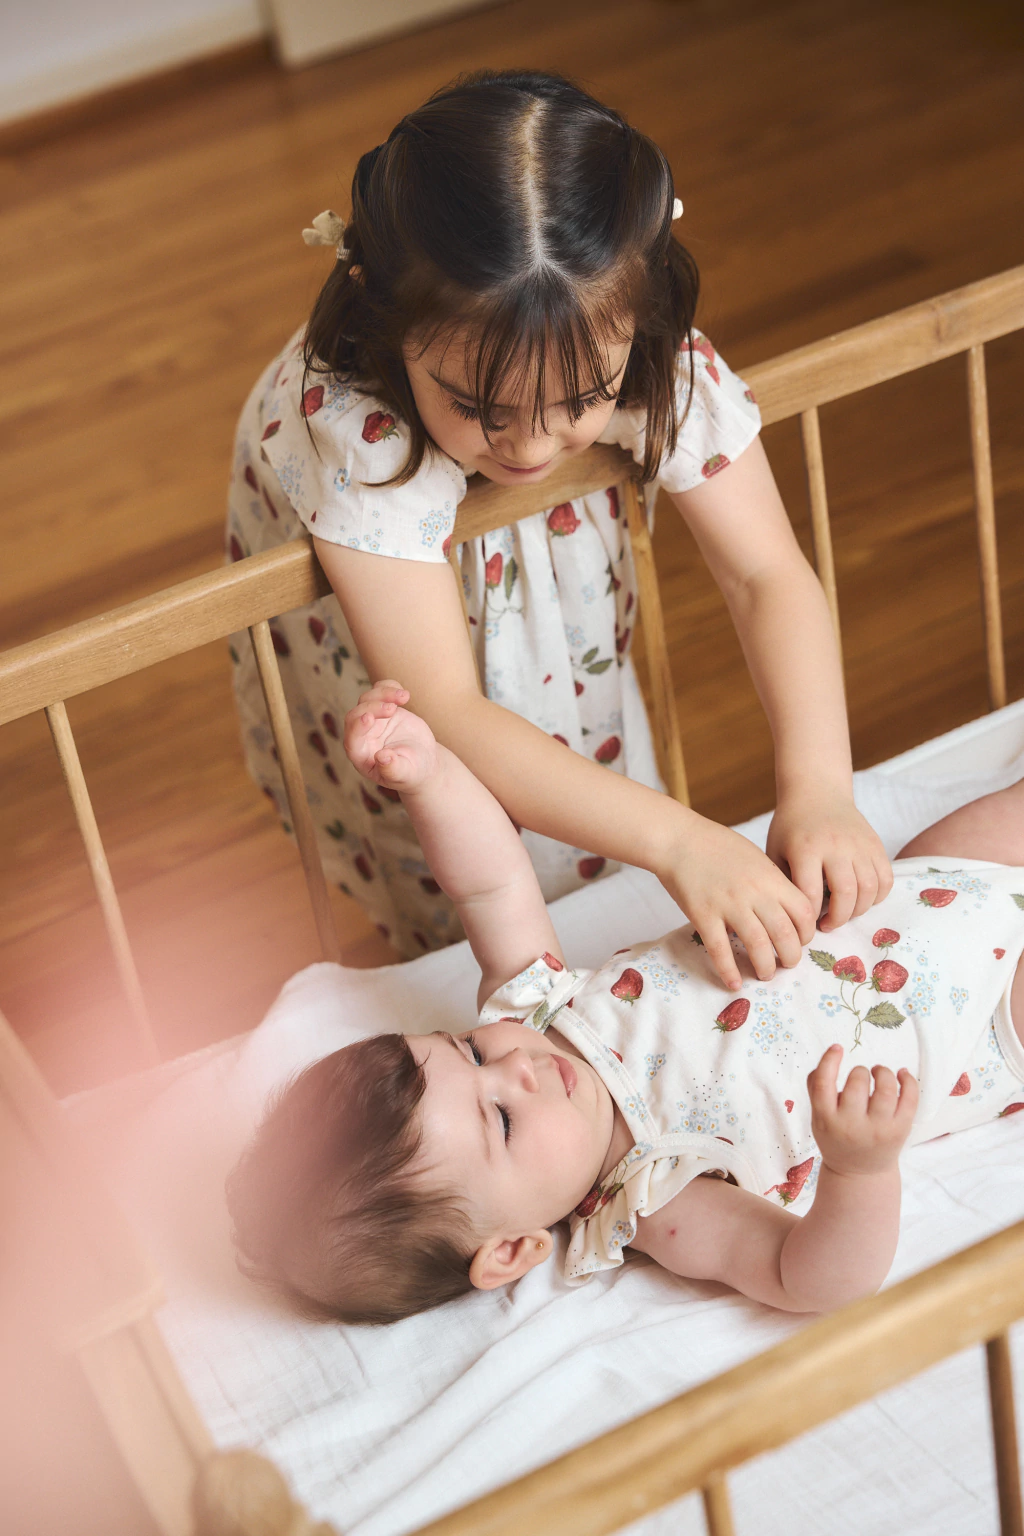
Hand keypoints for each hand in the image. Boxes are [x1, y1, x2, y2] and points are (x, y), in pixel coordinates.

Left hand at [343, 681, 439, 792]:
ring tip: (404, 697)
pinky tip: (403, 694)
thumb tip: (382, 757)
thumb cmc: (411, 773)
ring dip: (383, 694)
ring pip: (367, 699)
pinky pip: (379, 691)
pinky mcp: (383, 708)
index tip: (369, 718)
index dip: (357, 727)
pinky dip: (388, 687)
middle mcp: (362, 735)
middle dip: (373, 708)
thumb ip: (393, 769)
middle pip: (356, 715)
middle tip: (393, 709)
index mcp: (361, 755)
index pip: (352, 739)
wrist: (423, 761)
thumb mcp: (405, 774)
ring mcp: (372, 720)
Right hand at [657, 813, 816, 988]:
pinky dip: (729, 971)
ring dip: (765, 967)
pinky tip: (733, 983)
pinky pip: (720, 950)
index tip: (800, 941)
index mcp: (770, 877)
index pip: (803, 912)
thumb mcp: (755, 858)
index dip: (806, 933)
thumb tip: (784, 913)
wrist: (678, 839)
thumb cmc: (717, 846)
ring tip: (764, 974)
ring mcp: (728, 905)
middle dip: (790, 957)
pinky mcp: (703, 915)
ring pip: (757, 946)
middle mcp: (754, 893)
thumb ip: (772, 884)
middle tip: (786, 965)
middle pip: (785, 934)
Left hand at [767, 787, 892, 930]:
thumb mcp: (775, 851)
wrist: (817, 792)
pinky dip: (877, 897)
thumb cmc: (791, 827)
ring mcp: (859, 845)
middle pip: (846, 894)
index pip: (811, 894)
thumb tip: (791, 918)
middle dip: (837, 919)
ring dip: (858, 910)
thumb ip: (783, 882)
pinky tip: (860, 900)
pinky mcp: (876, 845)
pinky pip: (886, 879)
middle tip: (827, 925)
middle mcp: (836, 846)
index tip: (805, 924)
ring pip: (870, 889)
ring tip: (843, 913)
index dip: (809, 917)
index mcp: (806, 849)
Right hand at [808, 1044, 917, 1177]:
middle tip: (861, 1076)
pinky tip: (902, 1074)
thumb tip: (830, 1056)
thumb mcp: (818, 1118)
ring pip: (886, 1089)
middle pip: (857, 1082)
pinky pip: (910, 1099)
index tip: (837, 1048)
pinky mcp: (900, 1130)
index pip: (823, 1083)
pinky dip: (908, 1080)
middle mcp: (851, 1125)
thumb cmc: (836, 1138)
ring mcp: (878, 1129)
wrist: (860, 1174)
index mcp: (826, 1120)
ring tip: (879, 1072)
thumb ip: (816, 1088)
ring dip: (883, 1072)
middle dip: (860, 1072)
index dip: (829, 1060)